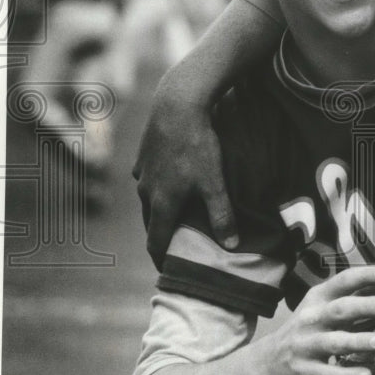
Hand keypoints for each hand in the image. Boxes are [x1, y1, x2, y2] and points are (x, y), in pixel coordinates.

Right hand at [133, 72, 237, 269]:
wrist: (177, 106)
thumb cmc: (198, 146)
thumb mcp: (215, 184)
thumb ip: (222, 216)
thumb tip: (232, 247)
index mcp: (162, 204)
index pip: (156, 242)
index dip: (162, 258)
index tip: (169, 269)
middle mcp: (146, 192)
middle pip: (152, 222)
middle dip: (162, 235)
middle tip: (176, 245)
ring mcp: (142, 173)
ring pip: (149, 199)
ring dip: (160, 209)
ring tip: (176, 214)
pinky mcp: (143, 155)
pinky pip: (150, 178)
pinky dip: (160, 186)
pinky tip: (173, 180)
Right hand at [266, 266, 374, 374]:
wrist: (267, 361)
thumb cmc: (307, 328)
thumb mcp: (323, 306)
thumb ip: (354, 294)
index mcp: (318, 298)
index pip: (341, 282)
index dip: (363, 276)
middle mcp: (311, 319)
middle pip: (339, 310)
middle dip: (364, 306)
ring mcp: (306, 345)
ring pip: (334, 342)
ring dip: (358, 341)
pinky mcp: (305, 371)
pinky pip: (328, 373)